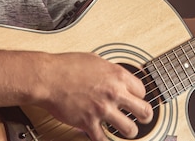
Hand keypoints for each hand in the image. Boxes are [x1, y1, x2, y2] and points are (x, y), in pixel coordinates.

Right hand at [36, 52, 153, 140]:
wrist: (48, 78)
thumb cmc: (68, 66)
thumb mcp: (98, 61)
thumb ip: (112, 72)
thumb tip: (119, 76)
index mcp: (118, 76)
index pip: (142, 91)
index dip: (140, 96)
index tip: (136, 99)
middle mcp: (114, 93)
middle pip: (144, 111)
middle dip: (146, 116)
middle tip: (144, 118)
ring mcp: (102, 109)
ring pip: (129, 129)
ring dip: (130, 131)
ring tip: (128, 130)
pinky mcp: (88, 122)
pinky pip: (102, 139)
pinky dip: (104, 139)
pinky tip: (104, 136)